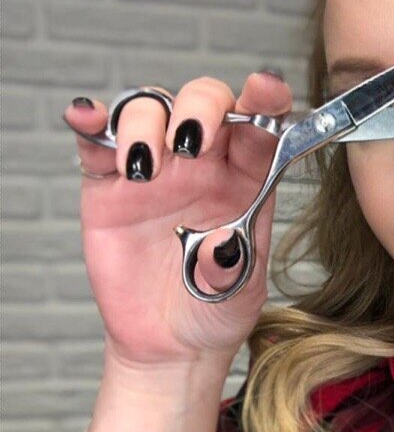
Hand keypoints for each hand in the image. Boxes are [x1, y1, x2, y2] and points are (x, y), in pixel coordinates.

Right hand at [64, 73, 291, 368]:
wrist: (170, 342)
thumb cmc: (216, 309)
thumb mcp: (240, 294)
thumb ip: (234, 266)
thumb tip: (219, 245)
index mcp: (248, 179)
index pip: (261, 126)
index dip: (266, 100)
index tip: (266, 88)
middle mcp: (204, 165)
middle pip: (204, 101)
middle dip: (199, 106)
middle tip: (191, 142)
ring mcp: (156, 171)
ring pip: (150, 110)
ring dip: (146, 123)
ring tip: (145, 166)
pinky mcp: (110, 186)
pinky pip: (97, 140)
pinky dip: (91, 121)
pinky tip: (88, 119)